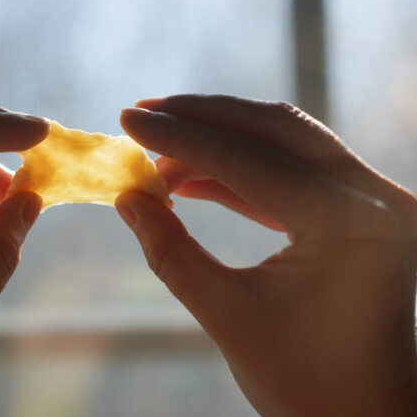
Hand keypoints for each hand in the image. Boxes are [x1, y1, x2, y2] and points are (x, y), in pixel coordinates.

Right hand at [116, 95, 416, 415]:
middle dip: (202, 118)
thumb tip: (126, 199)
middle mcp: (373, 198)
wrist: (366, 415)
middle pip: (275, 128)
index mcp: (348, 223)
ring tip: (160, 149)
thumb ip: (170, 252)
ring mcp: (373, 200)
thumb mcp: (226, 316)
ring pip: (285, 140)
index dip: (180, 139)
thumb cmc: (305, 382)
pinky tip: (192, 176)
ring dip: (219, 139)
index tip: (128, 120)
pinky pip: (292, 170)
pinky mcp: (359, 209)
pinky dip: (239, 168)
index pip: (249, 161)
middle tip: (143, 113)